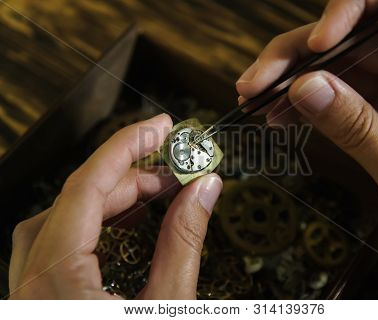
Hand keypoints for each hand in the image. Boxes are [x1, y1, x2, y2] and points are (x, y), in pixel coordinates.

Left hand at [8, 113, 222, 298]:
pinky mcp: (42, 293)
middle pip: (77, 199)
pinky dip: (96, 219)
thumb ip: (183, 243)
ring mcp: (31, 287)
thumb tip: (205, 189)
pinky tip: (126, 220)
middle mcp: (31, 281)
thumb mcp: (169, 304)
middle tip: (173, 172)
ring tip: (155, 192)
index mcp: (55, 280)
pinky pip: (60, 238)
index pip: (86, 188)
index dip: (126, 146)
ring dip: (112, 196)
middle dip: (131, 177)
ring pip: (65, 216)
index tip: (159, 126)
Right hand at [236, 0, 377, 275]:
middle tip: (257, 81)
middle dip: (298, 54)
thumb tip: (308, 87)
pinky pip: (339, 98)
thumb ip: (361, 131)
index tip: (315, 42)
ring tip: (257, 99)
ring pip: (339, 67)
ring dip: (293, 79)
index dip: (355, 10)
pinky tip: (280, 114)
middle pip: (355, 38)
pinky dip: (306, 104)